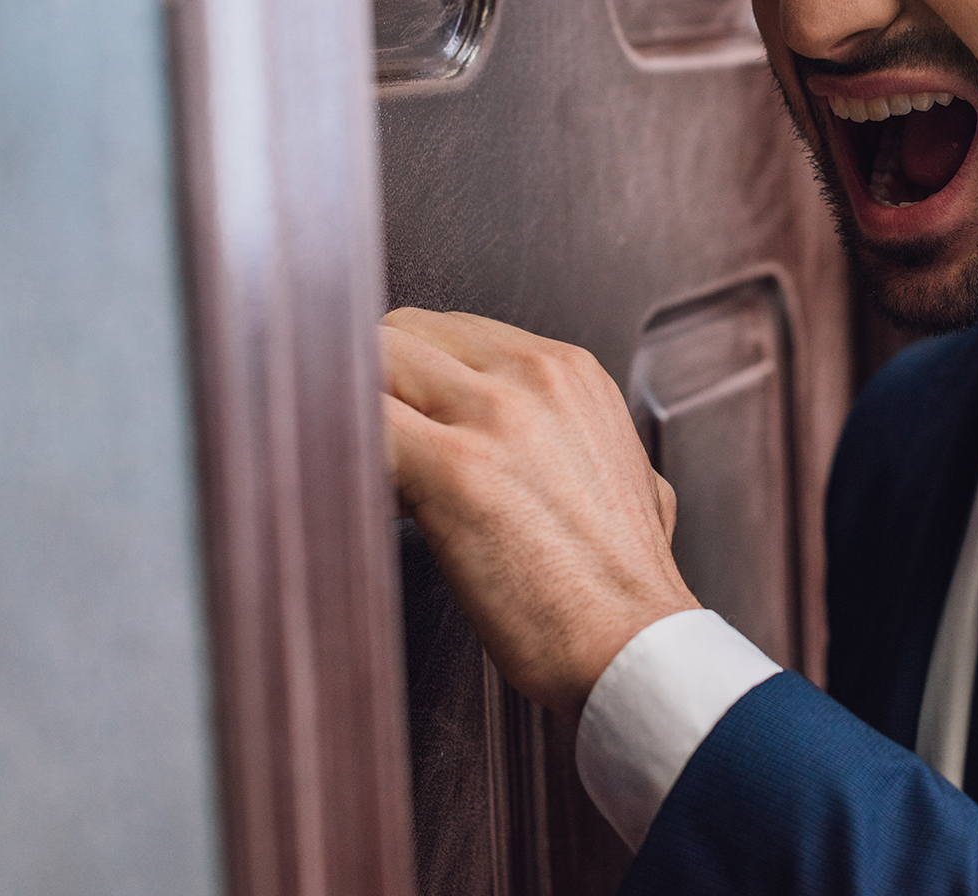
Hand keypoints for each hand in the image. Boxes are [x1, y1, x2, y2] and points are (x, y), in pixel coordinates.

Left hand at [378, 307, 698, 719]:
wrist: (637, 646)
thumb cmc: (623, 586)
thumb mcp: (624, 478)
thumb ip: (570, 442)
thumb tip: (523, 454)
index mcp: (570, 373)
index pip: (452, 332)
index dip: (414, 381)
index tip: (406, 426)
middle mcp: (533, 376)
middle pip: (405, 334)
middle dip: (377, 389)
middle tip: (377, 454)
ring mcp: (493, 415)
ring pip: (373, 362)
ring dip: (352, 417)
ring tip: (366, 478)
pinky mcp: (452, 467)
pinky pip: (358, 423)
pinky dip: (339, 452)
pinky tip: (357, 498)